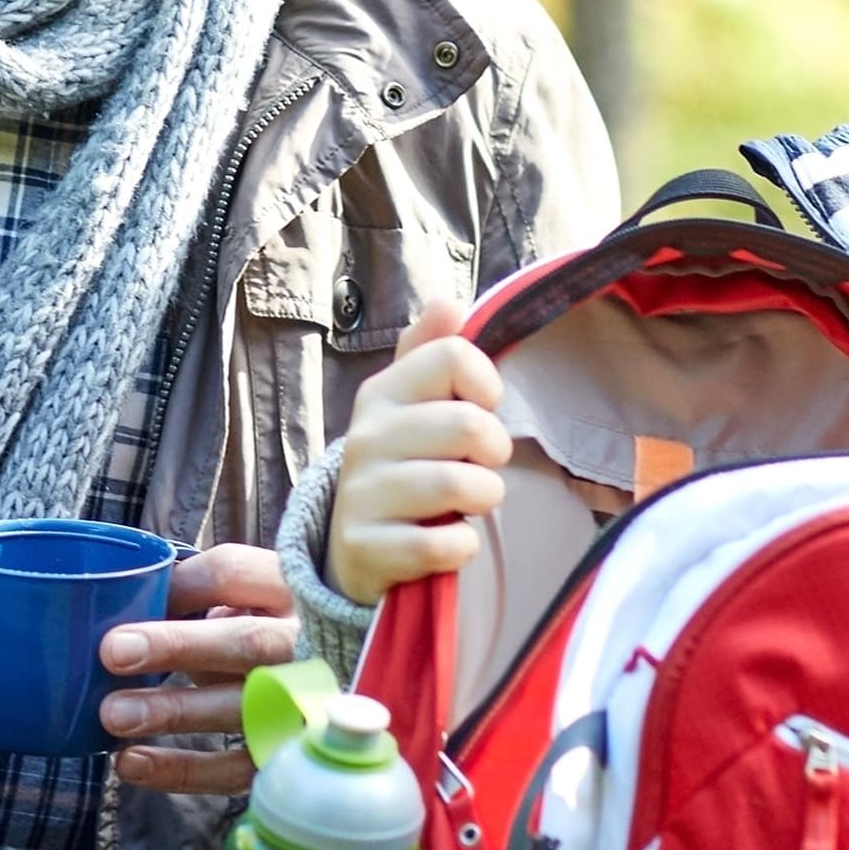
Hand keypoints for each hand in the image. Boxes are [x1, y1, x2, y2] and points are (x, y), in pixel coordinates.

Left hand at [97, 542, 297, 794]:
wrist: (315, 687)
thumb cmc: (253, 629)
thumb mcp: (236, 598)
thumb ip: (193, 590)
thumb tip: (129, 599)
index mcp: (287, 592)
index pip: (237, 575)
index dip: (184, 585)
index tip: (132, 594)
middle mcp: (303, 647)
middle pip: (248, 642)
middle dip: (178, 646)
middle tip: (114, 652)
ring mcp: (302, 706)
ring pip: (242, 708)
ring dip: (173, 711)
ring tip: (113, 714)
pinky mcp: (284, 757)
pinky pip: (235, 770)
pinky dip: (181, 770)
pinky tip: (132, 762)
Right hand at [326, 298, 509, 605]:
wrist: (355, 548)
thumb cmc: (402, 465)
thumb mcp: (409, 406)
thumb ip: (431, 352)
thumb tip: (447, 302)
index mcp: (381, 393)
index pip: (454, 357)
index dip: (486, 385)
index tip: (481, 410)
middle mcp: (366, 437)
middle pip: (468, 424)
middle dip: (493, 451)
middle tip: (480, 465)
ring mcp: (362, 494)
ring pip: (458, 485)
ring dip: (484, 498)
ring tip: (469, 503)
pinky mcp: (367, 548)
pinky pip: (445, 545)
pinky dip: (461, 547)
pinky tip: (447, 541)